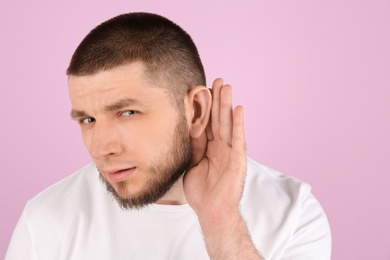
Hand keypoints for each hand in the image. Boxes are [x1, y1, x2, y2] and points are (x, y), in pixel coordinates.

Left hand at [184, 78, 246, 226]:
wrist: (212, 211)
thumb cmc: (201, 191)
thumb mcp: (192, 163)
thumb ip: (193, 145)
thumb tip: (187, 128)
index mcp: (210, 147)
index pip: (207, 122)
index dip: (205, 106)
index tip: (202, 89)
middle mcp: (221, 146)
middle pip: (219, 118)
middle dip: (217, 99)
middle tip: (217, 79)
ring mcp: (231, 151)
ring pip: (228, 124)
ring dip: (227, 105)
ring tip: (226, 87)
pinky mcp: (238, 159)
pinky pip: (238, 139)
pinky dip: (238, 124)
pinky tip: (239, 109)